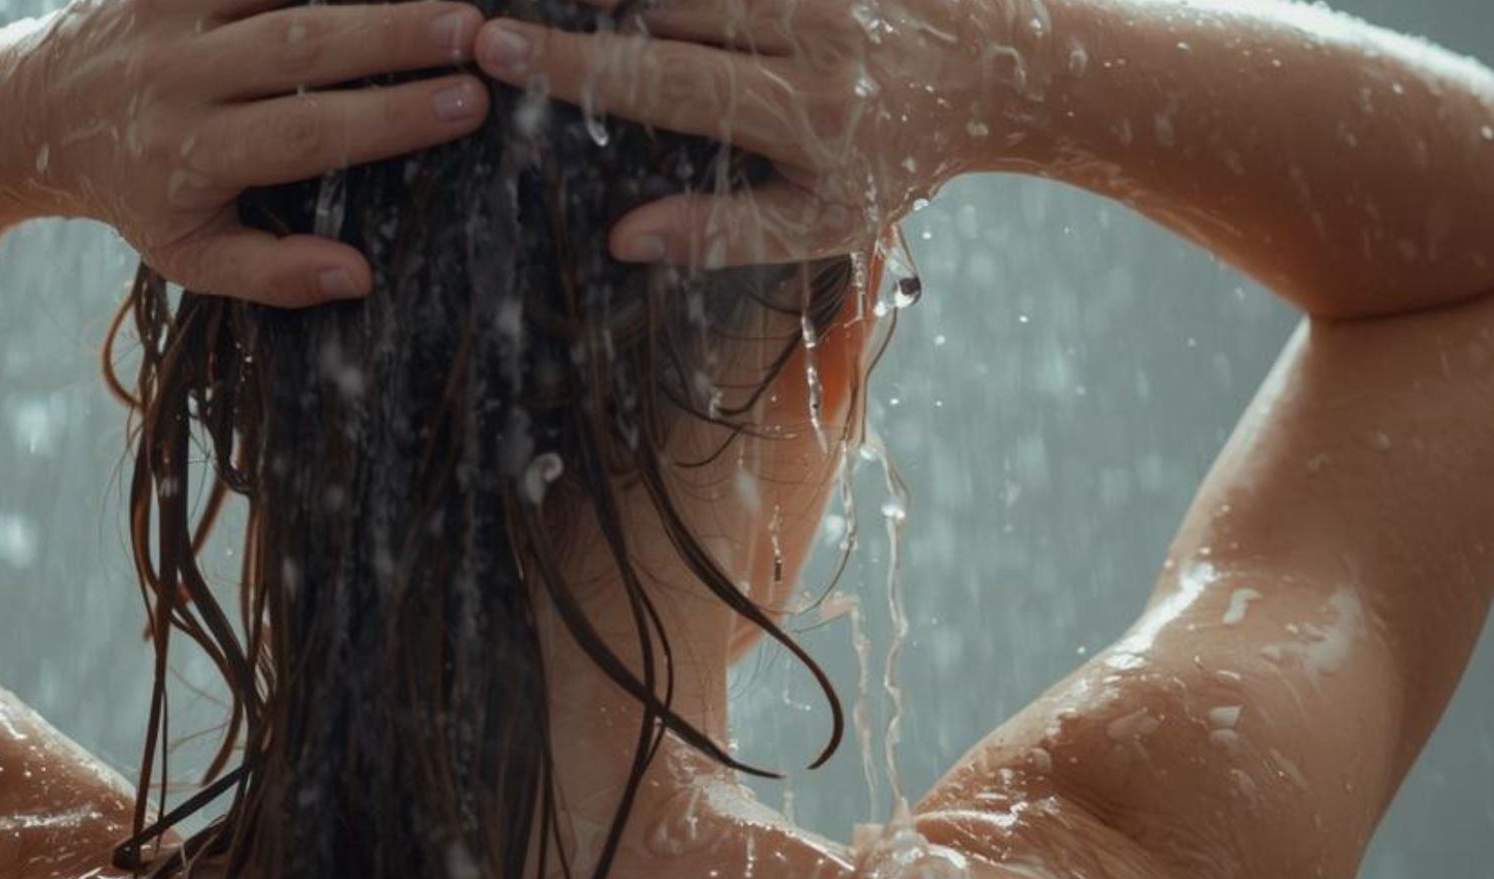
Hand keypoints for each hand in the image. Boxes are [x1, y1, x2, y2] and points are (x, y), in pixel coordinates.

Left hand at [25, 0, 489, 305]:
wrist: (40, 114)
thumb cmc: (140, 195)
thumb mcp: (191, 258)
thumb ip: (273, 275)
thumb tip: (361, 276)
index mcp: (194, 156)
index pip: (308, 133)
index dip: (390, 117)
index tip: (466, 105)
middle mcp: (181, 77)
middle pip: (301, 47)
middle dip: (393, 34)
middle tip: (473, 29)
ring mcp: (171, 12)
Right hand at [470, 0, 1011, 267]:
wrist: (999, 72)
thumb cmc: (898, 160)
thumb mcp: (822, 221)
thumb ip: (722, 232)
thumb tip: (621, 240)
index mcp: (799, 111)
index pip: (662, 82)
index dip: (573, 66)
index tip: (495, 47)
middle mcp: (806, 30)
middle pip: (664, 8)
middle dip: (578, 10)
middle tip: (496, 18)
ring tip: (552, 7)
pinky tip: (623, 4)